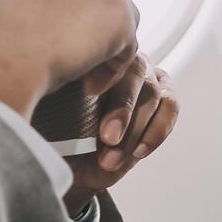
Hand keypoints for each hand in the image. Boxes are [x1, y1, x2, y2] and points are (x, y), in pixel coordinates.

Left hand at [66, 53, 178, 205]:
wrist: (76, 164)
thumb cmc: (60, 136)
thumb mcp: (52, 119)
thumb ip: (57, 103)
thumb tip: (52, 92)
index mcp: (93, 58)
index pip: (105, 57)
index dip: (102, 78)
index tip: (89, 98)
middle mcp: (123, 63)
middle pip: (133, 75)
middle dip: (121, 111)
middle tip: (107, 138)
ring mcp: (147, 78)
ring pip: (152, 94)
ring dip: (134, 131)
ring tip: (112, 158)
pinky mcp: (165, 99)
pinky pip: (169, 109)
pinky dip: (155, 132)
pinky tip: (137, 153)